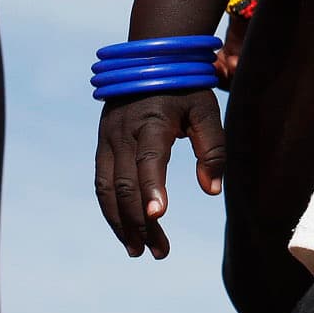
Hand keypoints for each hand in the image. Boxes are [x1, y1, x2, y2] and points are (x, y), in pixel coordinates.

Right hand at [97, 87, 225, 257]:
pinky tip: (124, 229)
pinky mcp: (101, 145)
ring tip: (138, 251)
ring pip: (107, 189)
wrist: (148, 59)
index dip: (152, 188)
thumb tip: (211, 191)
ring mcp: (107, 139)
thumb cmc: (185, 89)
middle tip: (157, 253)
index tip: (157, 217)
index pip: (149, 160)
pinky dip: (110, 209)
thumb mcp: (207, 110)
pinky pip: (101, 183)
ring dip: (120, 223)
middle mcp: (123, 132)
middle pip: (125, 184)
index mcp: (151, 121)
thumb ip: (213, 149)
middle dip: (138, 222)